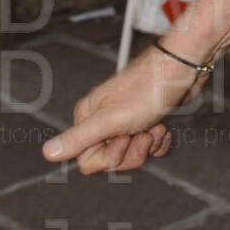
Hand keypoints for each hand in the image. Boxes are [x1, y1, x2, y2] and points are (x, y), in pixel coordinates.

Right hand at [40, 44, 204, 174]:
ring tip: (155, 125)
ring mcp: (126, 120)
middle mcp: (104, 119)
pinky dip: (159, 142)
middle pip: (111, 160)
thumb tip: (47, 152)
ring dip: (148, 145)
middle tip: (142, 133)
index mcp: (88, 117)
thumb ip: (79, 139)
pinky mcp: (146, 121)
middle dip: (132, 152)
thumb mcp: (110, 120)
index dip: (109, 157)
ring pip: (132, 154)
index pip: (87, 161)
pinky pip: (148, 147)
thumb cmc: (148, 89)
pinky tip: (164, 128)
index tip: (123, 139)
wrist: (183, 69)